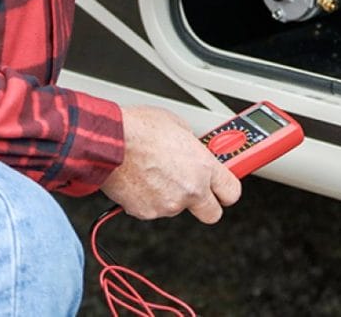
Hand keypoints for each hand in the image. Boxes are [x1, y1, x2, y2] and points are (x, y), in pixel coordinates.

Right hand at [99, 105, 242, 223]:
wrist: (109, 142)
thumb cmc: (140, 129)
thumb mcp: (179, 126)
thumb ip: (193, 147)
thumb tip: (194, 150)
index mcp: (203, 167)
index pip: (231, 192)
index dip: (226, 190)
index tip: (223, 186)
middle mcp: (190, 190)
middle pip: (212, 213)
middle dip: (206, 202)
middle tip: (195, 187)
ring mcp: (168, 204)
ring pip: (177, 207)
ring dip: (171, 194)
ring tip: (156, 172)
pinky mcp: (147, 212)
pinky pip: (154, 208)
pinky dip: (150, 197)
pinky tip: (142, 179)